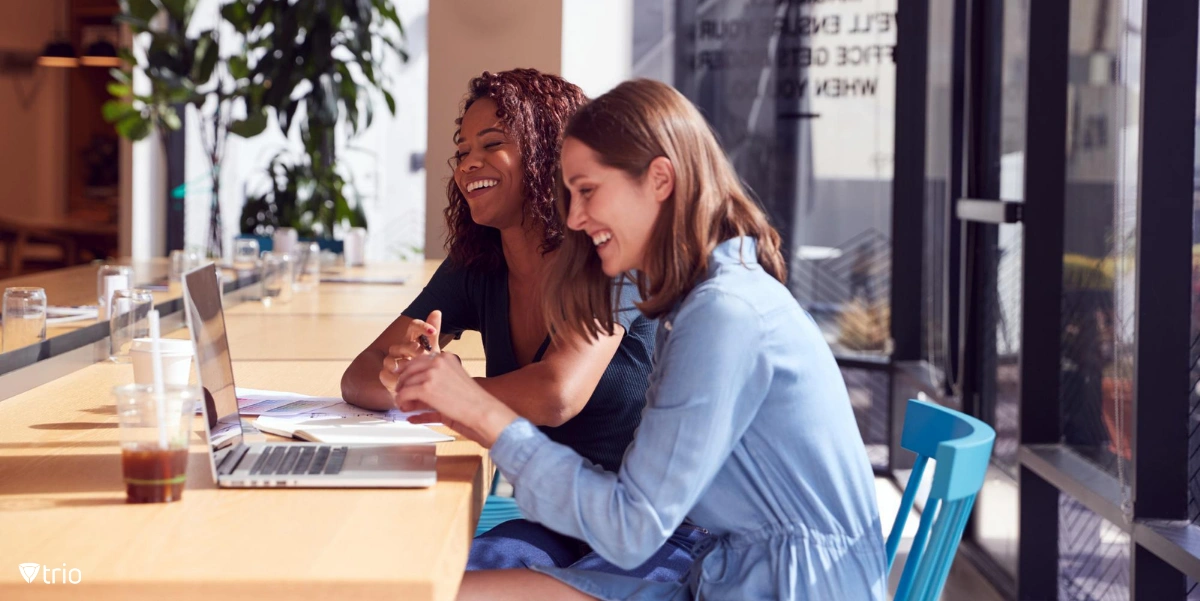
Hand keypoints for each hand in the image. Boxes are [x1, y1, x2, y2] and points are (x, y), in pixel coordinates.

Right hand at [379, 310, 445, 395]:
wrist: (418, 385)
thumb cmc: (425, 365)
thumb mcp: (432, 350)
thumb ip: (432, 333)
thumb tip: (436, 311)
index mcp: (412, 339)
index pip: (414, 326)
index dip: (422, 326)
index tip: (433, 331)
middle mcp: (399, 348)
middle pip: (401, 344)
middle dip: (410, 348)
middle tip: (420, 352)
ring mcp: (390, 361)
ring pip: (390, 359)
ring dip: (402, 364)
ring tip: (412, 369)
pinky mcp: (385, 374)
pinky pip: (385, 373)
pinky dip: (394, 377)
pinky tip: (403, 380)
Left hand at [395, 353, 516, 446]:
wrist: (483, 411)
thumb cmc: (473, 401)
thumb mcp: (454, 382)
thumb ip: (437, 379)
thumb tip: (418, 385)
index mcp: (446, 358)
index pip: (419, 360)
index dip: (408, 370)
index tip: (402, 377)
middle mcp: (438, 362)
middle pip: (409, 369)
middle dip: (402, 382)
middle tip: (400, 393)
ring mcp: (431, 374)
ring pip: (405, 382)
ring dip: (402, 395)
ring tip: (405, 405)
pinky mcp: (426, 388)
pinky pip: (405, 394)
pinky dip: (402, 402)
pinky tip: (406, 409)